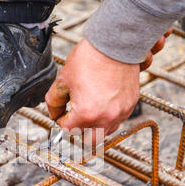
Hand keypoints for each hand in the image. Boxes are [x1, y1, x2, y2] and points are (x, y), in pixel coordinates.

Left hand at [45, 29, 170, 144]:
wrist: (115, 43)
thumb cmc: (90, 58)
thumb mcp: (63, 79)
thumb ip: (54, 101)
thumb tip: (54, 112)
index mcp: (86, 114)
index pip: (68, 130)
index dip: (61, 121)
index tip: (62, 113)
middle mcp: (105, 118)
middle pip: (89, 141)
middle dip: (79, 132)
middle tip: (74, 120)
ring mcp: (120, 113)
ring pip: (105, 133)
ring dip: (94, 127)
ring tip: (88, 110)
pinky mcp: (130, 105)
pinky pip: (117, 120)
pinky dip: (108, 118)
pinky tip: (101, 104)